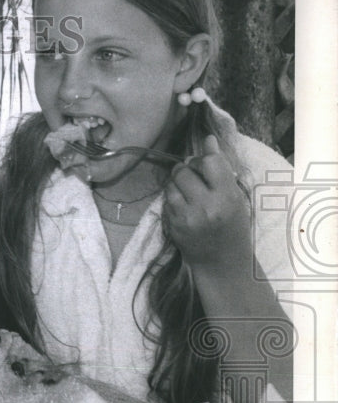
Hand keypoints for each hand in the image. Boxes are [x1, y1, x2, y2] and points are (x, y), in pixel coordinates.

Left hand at [165, 135, 250, 268]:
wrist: (222, 262)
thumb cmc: (234, 227)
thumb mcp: (236, 198)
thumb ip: (222, 170)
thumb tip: (208, 140)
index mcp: (226, 197)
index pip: (209, 162)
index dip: (204, 157)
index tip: (204, 159)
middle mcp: (205, 206)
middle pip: (184, 170)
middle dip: (187, 168)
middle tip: (194, 174)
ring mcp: (186, 216)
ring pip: (171, 184)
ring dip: (177, 182)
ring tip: (189, 190)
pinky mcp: (172, 225)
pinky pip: (166, 200)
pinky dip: (173, 197)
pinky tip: (184, 205)